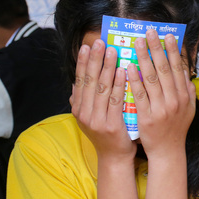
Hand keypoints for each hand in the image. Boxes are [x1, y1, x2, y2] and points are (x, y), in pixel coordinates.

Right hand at [71, 40, 135, 161]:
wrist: (115, 156)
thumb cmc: (108, 132)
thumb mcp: (91, 115)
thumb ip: (85, 99)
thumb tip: (76, 80)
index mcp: (78, 108)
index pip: (80, 80)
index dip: (84, 62)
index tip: (88, 46)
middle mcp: (83, 113)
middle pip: (89, 81)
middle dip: (95, 60)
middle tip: (100, 42)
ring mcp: (95, 119)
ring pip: (101, 88)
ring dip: (107, 68)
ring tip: (113, 51)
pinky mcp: (109, 125)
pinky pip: (114, 100)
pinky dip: (118, 85)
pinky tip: (123, 71)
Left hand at [128, 30, 194, 158]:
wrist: (168, 152)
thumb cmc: (176, 129)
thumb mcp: (189, 110)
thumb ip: (188, 92)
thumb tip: (186, 75)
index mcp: (184, 96)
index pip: (178, 68)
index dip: (173, 51)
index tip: (168, 36)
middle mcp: (175, 100)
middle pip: (165, 69)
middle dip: (157, 48)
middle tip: (150, 31)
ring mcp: (161, 108)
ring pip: (151, 78)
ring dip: (144, 58)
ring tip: (137, 42)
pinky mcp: (147, 117)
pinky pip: (139, 94)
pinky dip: (134, 79)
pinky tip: (128, 66)